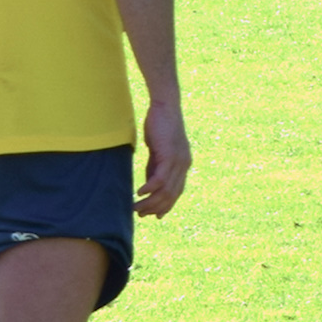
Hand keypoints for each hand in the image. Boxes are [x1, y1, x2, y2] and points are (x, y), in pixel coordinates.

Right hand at [134, 101, 190, 217]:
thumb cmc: (160, 124)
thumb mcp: (158, 150)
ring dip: (150, 202)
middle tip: (140, 214)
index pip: (176, 192)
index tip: (154, 215)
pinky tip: (139, 193)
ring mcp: (178, 161)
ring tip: (136, 208)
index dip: (165, 206)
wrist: (165, 105)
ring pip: (165, 190)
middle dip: (155, 208)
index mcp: (183, 164)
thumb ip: (155, 167)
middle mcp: (184, 165)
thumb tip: (149, 186)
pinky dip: (149, 188)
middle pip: (171, 195)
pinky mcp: (169, 156)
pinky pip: (160, 179)